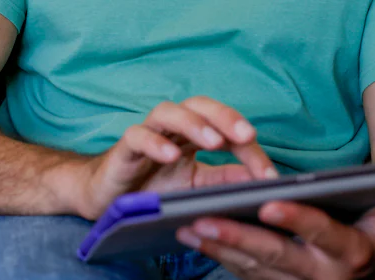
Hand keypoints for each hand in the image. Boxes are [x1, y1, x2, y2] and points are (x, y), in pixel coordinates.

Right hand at [68, 96, 278, 219]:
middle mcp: (172, 128)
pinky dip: (155, 142)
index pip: (226, 128)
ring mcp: (147, 134)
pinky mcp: (123, 149)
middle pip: (200, 105)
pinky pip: (138, 136)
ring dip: (194, 124)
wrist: (106, 200)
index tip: (269, 174)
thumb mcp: (196, 188)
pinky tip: (171, 156)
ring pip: (169, 112)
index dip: (250, 147)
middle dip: (225, 117)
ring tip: (214, 142)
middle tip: (247, 135)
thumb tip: (261, 180)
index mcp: (193, 135)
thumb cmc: (151, 189)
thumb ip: (224, 180)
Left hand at [176, 185, 374, 279]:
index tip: (270, 203)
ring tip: (189, 224)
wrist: (371, 278)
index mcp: (351, 255)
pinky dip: (216, 254)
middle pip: (276, 256)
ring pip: (251, 267)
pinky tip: (191, 234)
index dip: (298, 220)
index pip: (323, 235)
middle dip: (239, 237)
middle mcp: (320, 276)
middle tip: (205, 218)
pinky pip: (241, 272)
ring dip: (219, 246)